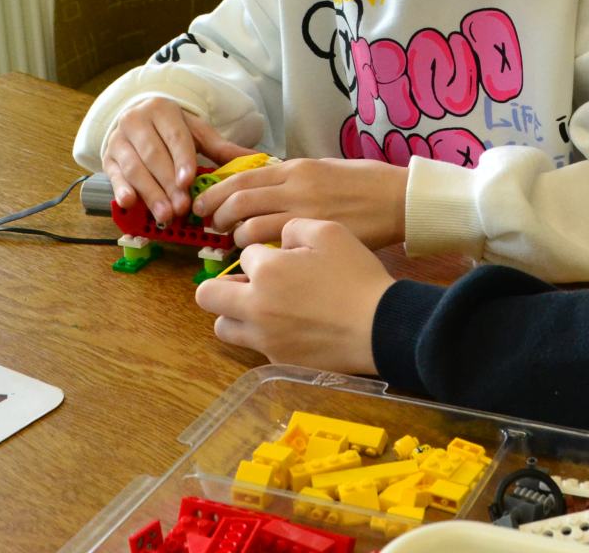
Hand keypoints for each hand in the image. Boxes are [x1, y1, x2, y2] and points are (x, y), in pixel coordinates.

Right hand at [102, 98, 259, 225]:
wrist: (137, 119)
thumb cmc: (171, 129)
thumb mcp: (196, 132)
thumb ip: (221, 148)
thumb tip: (259, 160)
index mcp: (162, 110)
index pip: (175, 137)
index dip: (182, 160)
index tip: (189, 181)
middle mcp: (136, 121)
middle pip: (153, 156)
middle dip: (168, 184)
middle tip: (182, 207)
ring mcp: (118, 140)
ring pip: (134, 168)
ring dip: (150, 193)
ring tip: (166, 214)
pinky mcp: (107, 158)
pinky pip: (113, 175)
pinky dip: (121, 189)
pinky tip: (130, 203)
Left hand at [192, 158, 408, 250]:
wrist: (401, 203)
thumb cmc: (368, 185)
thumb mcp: (326, 170)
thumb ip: (293, 180)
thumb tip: (263, 190)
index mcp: (296, 170)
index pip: (241, 180)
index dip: (215, 194)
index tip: (204, 205)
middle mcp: (295, 191)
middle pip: (238, 204)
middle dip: (217, 218)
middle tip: (212, 229)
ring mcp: (304, 218)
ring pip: (250, 232)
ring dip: (236, 240)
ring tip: (236, 249)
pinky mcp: (316, 244)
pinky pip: (275, 255)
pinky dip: (260, 259)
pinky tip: (261, 269)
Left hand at [194, 219, 394, 372]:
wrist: (381, 326)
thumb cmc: (356, 276)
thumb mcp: (330, 231)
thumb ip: (294, 227)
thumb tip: (280, 240)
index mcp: (266, 271)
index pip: (245, 255)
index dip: (265, 254)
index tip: (285, 258)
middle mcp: (256, 306)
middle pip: (207, 295)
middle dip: (222, 285)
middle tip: (247, 283)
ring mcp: (264, 338)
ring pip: (223, 326)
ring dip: (236, 313)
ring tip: (262, 306)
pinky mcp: (278, 361)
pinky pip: (254, 346)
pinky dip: (263, 335)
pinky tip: (290, 326)